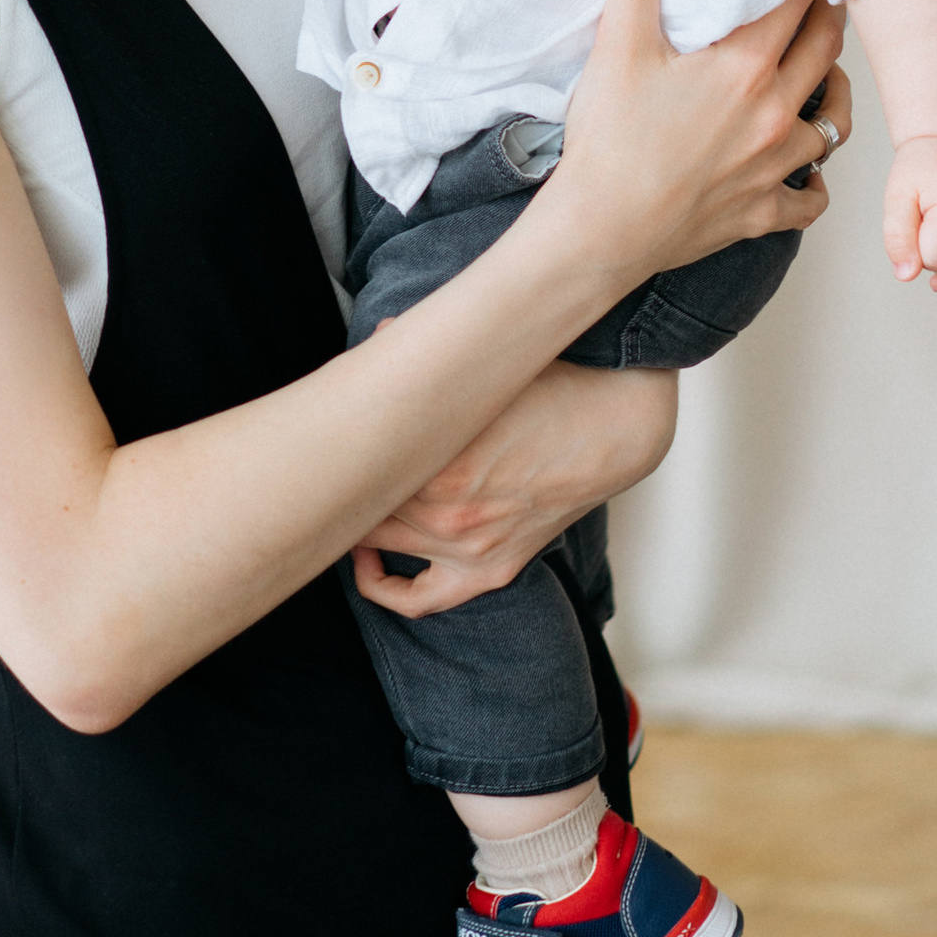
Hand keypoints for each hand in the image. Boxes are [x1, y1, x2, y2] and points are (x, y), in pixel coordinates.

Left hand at [350, 361, 676, 616]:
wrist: (618, 426)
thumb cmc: (552, 385)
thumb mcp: (485, 365)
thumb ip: (425, 349)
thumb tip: (381, 337)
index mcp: (437, 461)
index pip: (356, 468)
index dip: (330, 452)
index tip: (319, 437)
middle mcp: (447, 513)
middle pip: (363, 506)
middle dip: (342, 484)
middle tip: (325, 462)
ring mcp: (469, 547)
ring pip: (381, 543)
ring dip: (358, 520)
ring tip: (348, 494)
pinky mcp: (492, 568)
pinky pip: (422, 599)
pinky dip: (386, 588)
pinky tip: (368, 565)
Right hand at [553, 0, 845, 289]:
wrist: (599, 233)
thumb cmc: (608, 139)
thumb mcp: (618, 40)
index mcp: (746, 65)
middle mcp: (775, 114)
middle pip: (825, 50)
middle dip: (828, 16)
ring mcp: (774, 168)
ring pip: (834, 123)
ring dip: (831, 93)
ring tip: (819, 74)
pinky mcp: (763, 213)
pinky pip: (812, 198)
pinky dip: (813, 182)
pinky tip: (802, 169)